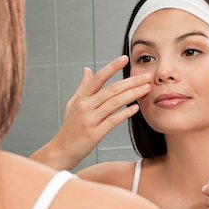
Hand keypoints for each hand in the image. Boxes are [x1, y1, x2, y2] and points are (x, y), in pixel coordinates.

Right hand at [31, 55, 150, 169]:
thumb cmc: (69, 127)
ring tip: (146, 89)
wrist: (61, 150)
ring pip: (114, 103)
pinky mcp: (94, 134)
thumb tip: (87, 69)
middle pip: (112, 89)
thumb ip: (83, 87)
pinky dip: (125, 113)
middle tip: (146, 76)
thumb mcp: (73, 104)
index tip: (125, 58)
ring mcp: (89, 120)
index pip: (98, 78)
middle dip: (131, 82)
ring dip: (133, 94)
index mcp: (82, 98)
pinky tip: (136, 108)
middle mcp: (85, 106)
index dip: (112, 67)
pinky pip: (113, 121)